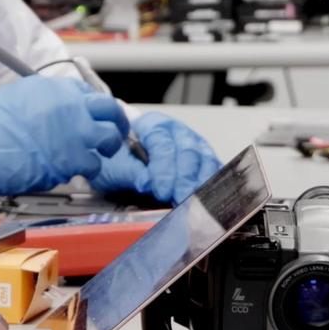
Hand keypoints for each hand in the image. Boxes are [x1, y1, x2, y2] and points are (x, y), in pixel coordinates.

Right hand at [0, 77, 129, 197]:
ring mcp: (74, 132)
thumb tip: (50, 114)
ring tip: (94, 157)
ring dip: (103, 150)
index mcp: (51, 88)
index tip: (92, 116)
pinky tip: (73, 172)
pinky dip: (87, 171)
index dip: (92, 107)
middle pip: (109, 109)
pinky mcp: (72, 159)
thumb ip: (39, 104)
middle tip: (113, 133)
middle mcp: (68, 105)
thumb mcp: (11, 100)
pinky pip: (93, 166)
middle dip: (115, 122)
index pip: (87, 92)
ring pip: (108, 139)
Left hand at [90, 112, 220, 204]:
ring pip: (205, 160)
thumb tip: (146, 183)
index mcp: (152, 124)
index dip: (163, 168)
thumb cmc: (117, 157)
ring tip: (194, 205)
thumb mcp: (113, 164)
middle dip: (185, 179)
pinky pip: (215, 171)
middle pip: (188, 151)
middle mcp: (177, 131)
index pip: (162, 143)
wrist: (122, 158)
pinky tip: (207, 201)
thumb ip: (129, 172)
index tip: (161, 191)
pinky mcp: (205, 161)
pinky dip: (213, 186)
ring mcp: (194, 145)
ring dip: (201, 184)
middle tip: (180, 201)